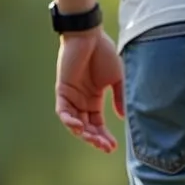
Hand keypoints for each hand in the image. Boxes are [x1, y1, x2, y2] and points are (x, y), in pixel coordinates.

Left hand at [55, 29, 124, 153]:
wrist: (89, 36)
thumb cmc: (105, 54)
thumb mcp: (117, 80)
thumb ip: (120, 98)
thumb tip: (122, 117)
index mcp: (94, 98)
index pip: (98, 123)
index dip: (104, 136)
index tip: (113, 148)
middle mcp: (82, 100)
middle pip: (87, 126)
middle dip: (95, 139)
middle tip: (105, 147)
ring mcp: (72, 96)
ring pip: (75, 122)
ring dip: (84, 134)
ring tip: (94, 140)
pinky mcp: (63, 90)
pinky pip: (64, 111)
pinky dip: (70, 120)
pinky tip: (79, 127)